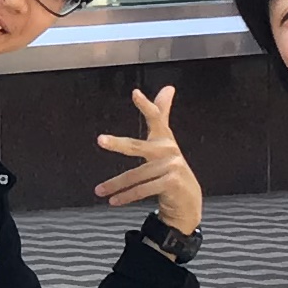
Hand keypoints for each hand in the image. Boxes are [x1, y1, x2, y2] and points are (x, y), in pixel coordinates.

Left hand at [93, 84, 201, 231]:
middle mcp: (169, 150)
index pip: (156, 117)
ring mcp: (172, 166)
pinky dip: (126, 196)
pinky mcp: (171, 183)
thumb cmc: (171, 168)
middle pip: (137, 147)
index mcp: (165, 138)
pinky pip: (142, 189)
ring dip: (115, 185)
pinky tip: (114, 201)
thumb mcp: (165, 142)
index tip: (135, 93)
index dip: (146, 105)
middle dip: (117, 144)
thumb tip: (169, 87)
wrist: (188, 200)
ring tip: (99, 191)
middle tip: (100, 140)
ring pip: (135, 176)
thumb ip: (162, 115)